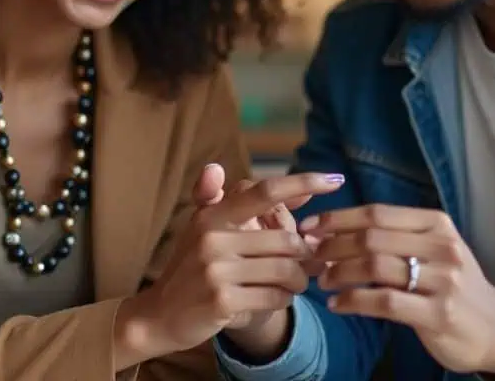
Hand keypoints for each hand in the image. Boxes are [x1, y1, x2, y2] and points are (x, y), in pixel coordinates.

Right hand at [126, 171, 345, 355]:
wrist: (160, 315)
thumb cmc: (193, 267)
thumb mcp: (210, 228)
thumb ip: (252, 207)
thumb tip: (302, 192)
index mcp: (213, 215)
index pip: (265, 191)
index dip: (303, 182)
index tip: (335, 179)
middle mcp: (213, 238)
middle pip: (287, 240)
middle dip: (305, 255)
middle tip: (308, 264)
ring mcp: (216, 270)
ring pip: (286, 270)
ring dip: (299, 280)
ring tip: (295, 282)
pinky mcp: (222, 301)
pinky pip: (275, 297)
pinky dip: (284, 300)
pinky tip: (277, 298)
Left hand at [304, 204, 494, 373]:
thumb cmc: (456, 286)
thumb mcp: (435, 250)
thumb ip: (395, 238)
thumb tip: (336, 230)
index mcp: (437, 224)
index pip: (378, 213)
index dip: (338, 218)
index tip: (310, 227)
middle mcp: (442, 247)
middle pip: (372, 238)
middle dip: (333, 246)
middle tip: (311, 257)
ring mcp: (442, 281)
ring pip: (375, 267)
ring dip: (339, 273)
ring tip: (322, 280)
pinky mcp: (438, 314)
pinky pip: (384, 302)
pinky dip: (353, 301)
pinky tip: (337, 304)